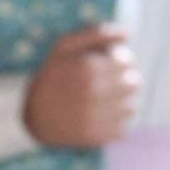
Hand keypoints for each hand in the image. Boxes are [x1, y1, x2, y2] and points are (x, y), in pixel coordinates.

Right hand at [23, 24, 139, 147]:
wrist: (35, 116)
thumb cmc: (52, 76)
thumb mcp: (64, 47)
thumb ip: (96, 34)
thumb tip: (128, 33)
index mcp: (89, 68)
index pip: (127, 62)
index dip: (118, 62)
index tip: (105, 66)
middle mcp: (96, 92)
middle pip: (134, 83)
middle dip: (123, 81)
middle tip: (105, 84)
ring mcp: (98, 117)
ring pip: (131, 107)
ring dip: (120, 104)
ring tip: (100, 102)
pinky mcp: (100, 137)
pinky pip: (124, 128)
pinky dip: (114, 124)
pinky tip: (97, 118)